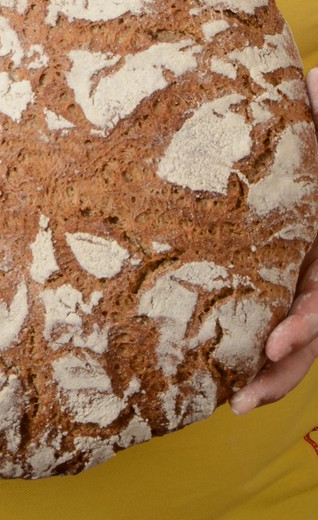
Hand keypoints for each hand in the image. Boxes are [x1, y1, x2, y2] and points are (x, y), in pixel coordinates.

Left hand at [232, 69, 317, 414]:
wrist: (303, 120)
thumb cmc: (303, 120)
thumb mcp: (315, 116)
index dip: (309, 323)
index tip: (278, 342)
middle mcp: (316, 261)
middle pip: (312, 329)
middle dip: (283, 371)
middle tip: (244, 400)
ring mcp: (296, 269)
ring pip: (291, 337)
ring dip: (265, 375)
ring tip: (230, 403)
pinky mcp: (265, 270)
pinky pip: (259, 315)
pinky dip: (244, 347)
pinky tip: (213, 372)